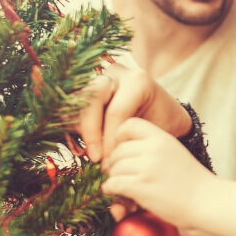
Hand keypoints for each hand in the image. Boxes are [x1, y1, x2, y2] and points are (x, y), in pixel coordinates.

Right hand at [77, 64, 191, 162]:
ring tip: (91, 153)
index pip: (115, 111)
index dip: (109, 139)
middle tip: (96, 158)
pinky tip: (86, 146)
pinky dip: (74, 128)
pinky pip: (71, 107)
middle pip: (91, 99)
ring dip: (80, 131)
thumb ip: (133, 140)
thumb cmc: (164, 125)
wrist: (164, 116)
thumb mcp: (155, 132)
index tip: (109, 160)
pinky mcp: (86, 88)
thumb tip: (105, 162)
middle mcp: (115, 74)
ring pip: (76, 102)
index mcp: (137, 80)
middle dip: (90, 132)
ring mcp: (98, 78)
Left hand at [101, 118, 235, 235]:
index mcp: (162, 138)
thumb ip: (155, 147)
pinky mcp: (140, 186)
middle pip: (118, 150)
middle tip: (120, 173)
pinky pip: (113, 183)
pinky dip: (111, 190)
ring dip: (114, 178)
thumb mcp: (176, 153)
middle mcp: (153, 149)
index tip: (124, 150)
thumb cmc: (193, 182)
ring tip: (122, 185)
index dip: (120, 136)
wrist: (208, 202)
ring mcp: (146, 168)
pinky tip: (118, 194)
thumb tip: (125, 149)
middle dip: (115, 163)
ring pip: (113, 168)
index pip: (129, 124)